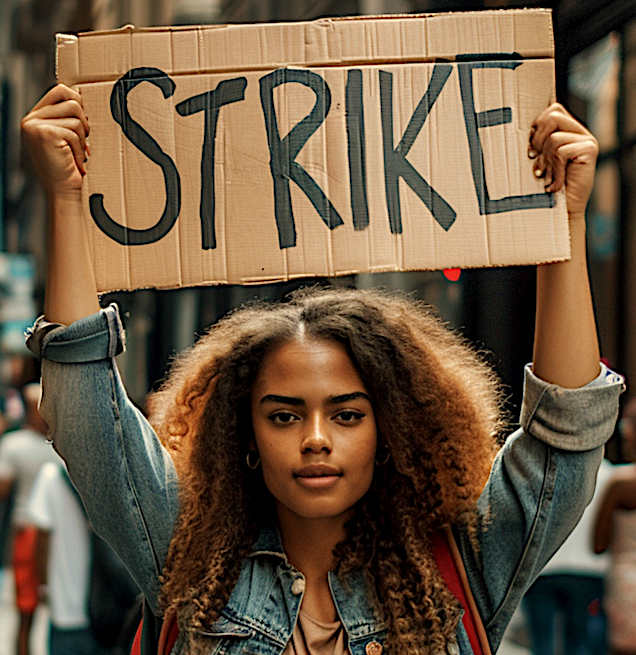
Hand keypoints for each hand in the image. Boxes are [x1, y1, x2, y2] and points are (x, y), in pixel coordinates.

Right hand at [21, 84, 89, 197]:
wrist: (63, 193)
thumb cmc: (68, 169)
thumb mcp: (67, 139)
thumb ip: (69, 118)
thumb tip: (82, 95)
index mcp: (35, 117)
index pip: (61, 90)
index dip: (79, 101)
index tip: (84, 124)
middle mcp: (31, 119)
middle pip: (71, 99)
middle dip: (84, 120)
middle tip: (84, 141)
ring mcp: (35, 125)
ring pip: (76, 114)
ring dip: (84, 137)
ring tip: (80, 154)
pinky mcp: (44, 133)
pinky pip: (74, 131)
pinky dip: (80, 149)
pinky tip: (76, 162)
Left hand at [529, 103, 597, 218]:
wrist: (560, 211)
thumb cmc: (543, 187)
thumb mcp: (536, 161)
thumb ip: (534, 142)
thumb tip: (513, 126)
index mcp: (565, 130)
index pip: (550, 110)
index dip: (536, 127)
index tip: (531, 150)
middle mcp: (578, 131)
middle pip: (551, 115)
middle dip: (538, 141)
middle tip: (536, 161)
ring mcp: (586, 139)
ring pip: (553, 138)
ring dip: (546, 160)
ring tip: (547, 176)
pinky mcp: (590, 149)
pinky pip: (561, 151)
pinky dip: (555, 169)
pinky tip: (556, 182)